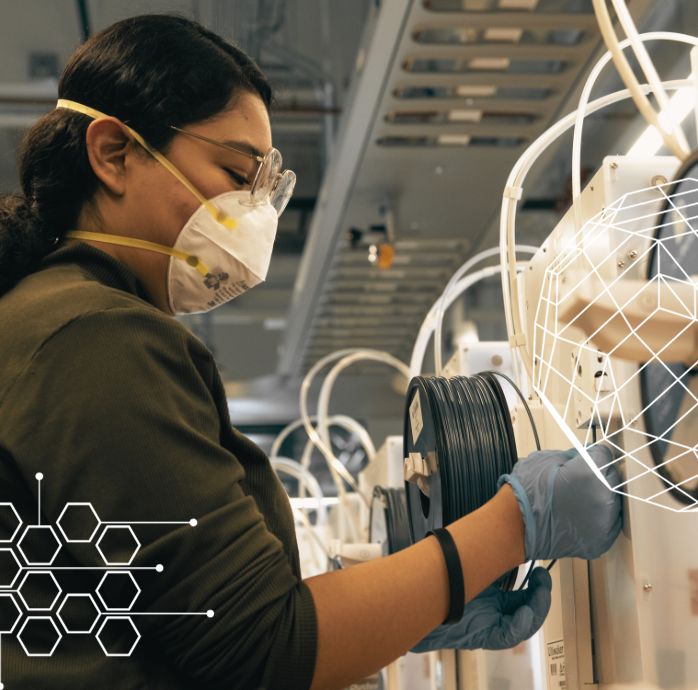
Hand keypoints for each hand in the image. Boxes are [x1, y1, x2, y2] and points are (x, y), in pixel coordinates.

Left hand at [411, 567, 551, 651]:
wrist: (417, 601)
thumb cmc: (442, 584)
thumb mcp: (469, 568)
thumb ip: (486, 559)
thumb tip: (499, 535)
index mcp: (495, 601)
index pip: (523, 598)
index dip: (537, 588)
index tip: (540, 572)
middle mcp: (495, 615)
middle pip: (528, 611)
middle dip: (541, 596)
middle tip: (543, 577)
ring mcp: (491, 626)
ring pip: (524, 624)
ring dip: (536, 609)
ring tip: (539, 592)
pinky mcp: (483, 636)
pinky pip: (508, 635)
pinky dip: (520, 625)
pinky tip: (524, 612)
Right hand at [498, 446, 621, 561]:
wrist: (515, 526)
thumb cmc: (526, 493)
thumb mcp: (545, 460)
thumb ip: (572, 456)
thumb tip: (584, 456)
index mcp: (590, 473)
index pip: (605, 455)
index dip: (594, 454)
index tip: (589, 457)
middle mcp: (603, 498)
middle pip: (613, 478)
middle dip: (599, 475)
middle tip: (580, 478)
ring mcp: (604, 522)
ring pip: (614, 501)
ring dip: (601, 497)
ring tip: (578, 498)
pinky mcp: (601, 541)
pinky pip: (609, 524)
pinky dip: (598, 518)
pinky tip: (580, 513)